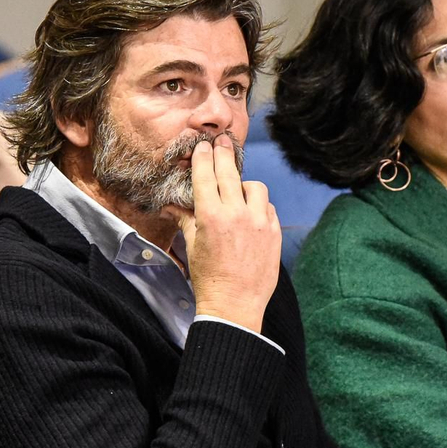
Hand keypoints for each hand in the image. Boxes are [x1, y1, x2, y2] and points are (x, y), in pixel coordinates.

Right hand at [174, 136, 281, 332]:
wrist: (234, 305)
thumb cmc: (209, 278)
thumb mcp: (192, 245)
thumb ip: (185, 218)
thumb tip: (171, 205)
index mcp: (211, 216)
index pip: (206, 176)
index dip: (204, 157)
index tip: (204, 145)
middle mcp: (237, 214)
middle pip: (230, 172)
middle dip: (224, 154)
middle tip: (221, 142)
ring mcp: (259, 222)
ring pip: (255, 187)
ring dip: (244, 185)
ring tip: (237, 190)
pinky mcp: (275, 232)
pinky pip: (269, 207)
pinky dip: (259, 206)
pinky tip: (251, 213)